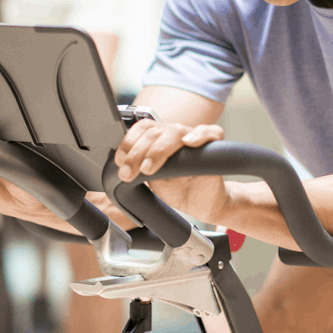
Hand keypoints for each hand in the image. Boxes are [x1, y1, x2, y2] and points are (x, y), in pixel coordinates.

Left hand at [114, 119, 228, 222]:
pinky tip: (189, 142)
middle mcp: (174, 133)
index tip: (119, 161)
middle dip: (137, 153)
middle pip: (154, 132)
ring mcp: (193, 137)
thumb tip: (121, 166)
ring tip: (148, 168)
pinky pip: (211, 132)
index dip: (128, 142)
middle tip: (127, 173)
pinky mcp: (212, 146)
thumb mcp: (151, 179)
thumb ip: (138, 168)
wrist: (198, 203)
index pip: (141, 129)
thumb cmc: (176, 188)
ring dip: (158, 150)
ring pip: (175, 131)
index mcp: (158, 138)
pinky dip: (199, 134)